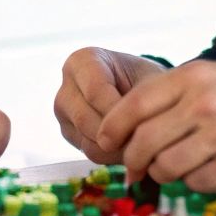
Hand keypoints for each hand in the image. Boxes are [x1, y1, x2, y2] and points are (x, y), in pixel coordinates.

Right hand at [53, 47, 166, 162]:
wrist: (145, 95)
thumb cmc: (149, 82)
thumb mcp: (151, 82)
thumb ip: (140, 102)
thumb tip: (126, 137)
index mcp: (82, 61)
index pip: (95, 91)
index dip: (119, 111)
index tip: (142, 120)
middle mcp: (66, 86)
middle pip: (86, 119)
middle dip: (118, 133)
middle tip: (145, 137)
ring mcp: (64, 113)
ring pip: (87, 140)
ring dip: (117, 147)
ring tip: (141, 141)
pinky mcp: (70, 134)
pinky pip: (89, 152)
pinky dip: (113, 155)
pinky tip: (130, 145)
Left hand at [97, 60, 215, 191]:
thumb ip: (175, 95)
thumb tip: (128, 127)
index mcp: (195, 76)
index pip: (135, 104)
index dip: (113, 127)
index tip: (104, 141)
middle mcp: (205, 102)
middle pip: (144, 141)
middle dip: (133, 160)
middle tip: (135, 169)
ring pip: (166, 166)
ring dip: (163, 174)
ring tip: (174, 168)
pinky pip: (195, 182)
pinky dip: (193, 182)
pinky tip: (206, 171)